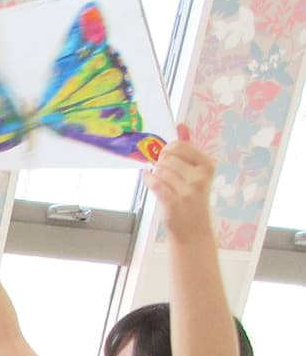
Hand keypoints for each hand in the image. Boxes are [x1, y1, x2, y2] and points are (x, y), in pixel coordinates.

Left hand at [148, 125, 214, 240]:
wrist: (193, 230)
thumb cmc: (192, 199)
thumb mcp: (195, 172)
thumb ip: (188, 148)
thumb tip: (181, 126)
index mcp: (207, 166)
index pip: (180, 146)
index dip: (167, 150)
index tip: (165, 156)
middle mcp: (200, 177)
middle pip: (166, 158)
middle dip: (159, 163)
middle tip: (162, 170)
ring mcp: (187, 191)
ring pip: (159, 171)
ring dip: (155, 174)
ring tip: (160, 181)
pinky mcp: (174, 202)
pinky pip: (154, 183)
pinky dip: (148, 180)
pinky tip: (148, 179)